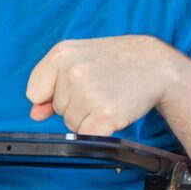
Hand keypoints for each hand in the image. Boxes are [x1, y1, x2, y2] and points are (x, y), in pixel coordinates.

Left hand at [26, 37, 177, 136]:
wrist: (155, 65)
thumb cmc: (116, 61)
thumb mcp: (79, 60)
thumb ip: (50, 85)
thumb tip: (35, 113)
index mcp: (60, 54)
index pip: (35, 92)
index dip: (53, 95)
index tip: (75, 86)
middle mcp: (72, 72)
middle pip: (57, 109)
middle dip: (75, 104)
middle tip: (99, 87)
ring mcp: (88, 93)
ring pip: (71, 123)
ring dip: (88, 117)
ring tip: (108, 97)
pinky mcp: (105, 113)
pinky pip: (86, 135)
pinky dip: (99, 130)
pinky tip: (112, 111)